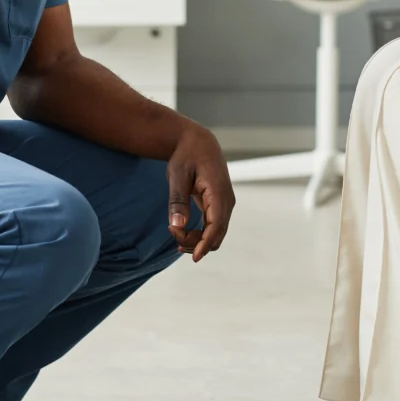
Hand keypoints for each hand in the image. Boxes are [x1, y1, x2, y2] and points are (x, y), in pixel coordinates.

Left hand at [166, 122, 234, 260]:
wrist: (198, 142)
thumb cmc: (186, 156)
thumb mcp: (177, 175)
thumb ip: (178, 200)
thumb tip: (177, 226)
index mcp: (218, 192)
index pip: (216, 226)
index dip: (206, 244)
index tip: (194, 258)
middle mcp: (226, 200)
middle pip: (217, 234)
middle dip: (196, 243)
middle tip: (172, 234)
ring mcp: (225, 203)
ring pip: (216, 233)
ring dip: (198, 240)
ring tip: (175, 235)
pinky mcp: (220, 205)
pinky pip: (213, 227)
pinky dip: (200, 234)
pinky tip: (183, 235)